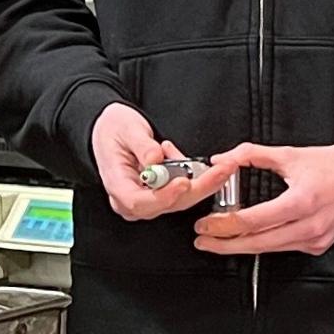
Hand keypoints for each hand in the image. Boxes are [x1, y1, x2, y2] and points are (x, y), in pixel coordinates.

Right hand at [90, 103, 223, 221]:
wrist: (111, 130)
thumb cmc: (113, 131)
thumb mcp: (125, 129)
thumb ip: (142, 145)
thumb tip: (155, 158)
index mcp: (117, 186)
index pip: (139, 202)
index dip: (164, 196)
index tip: (182, 182)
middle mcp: (132, 199)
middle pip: (168, 204)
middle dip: (199, 188)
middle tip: (220, 172)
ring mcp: (148, 199)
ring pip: (181, 199)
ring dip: (204, 183)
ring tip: (221, 166)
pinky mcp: (161, 194)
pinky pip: (184, 191)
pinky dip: (197, 176)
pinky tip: (201, 163)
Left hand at [191, 141, 333, 257]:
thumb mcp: (290, 154)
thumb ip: (251, 155)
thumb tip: (222, 160)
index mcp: (301, 202)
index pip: (252, 221)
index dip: (223, 225)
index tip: (204, 223)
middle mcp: (309, 226)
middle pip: (256, 244)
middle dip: (224, 244)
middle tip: (202, 240)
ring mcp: (315, 239)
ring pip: (269, 249)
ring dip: (241, 246)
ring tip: (218, 241)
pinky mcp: (319, 245)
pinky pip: (284, 248)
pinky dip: (264, 244)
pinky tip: (249, 239)